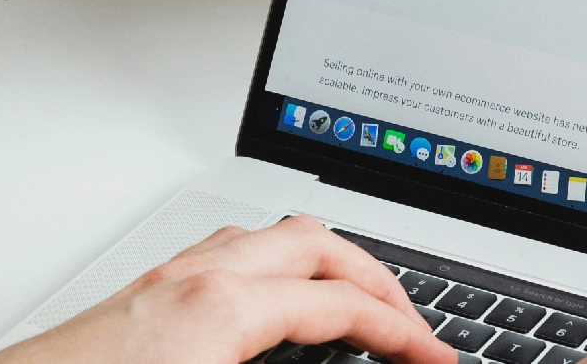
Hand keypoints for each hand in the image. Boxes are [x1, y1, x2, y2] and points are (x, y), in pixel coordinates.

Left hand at [0, 216, 456, 363]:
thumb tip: (354, 358)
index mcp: (225, 307)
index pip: (345, 306)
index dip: (406, 333)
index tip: (437, 358)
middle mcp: (201, 275)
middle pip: (321, 243)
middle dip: (379, 280)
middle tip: (411, 324)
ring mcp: (172, 273)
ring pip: (277, 234)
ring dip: (329, 262)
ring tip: (357, 302)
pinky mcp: (149, 287)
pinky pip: (238, 249)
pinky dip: (282, 265)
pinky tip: (282, 299)